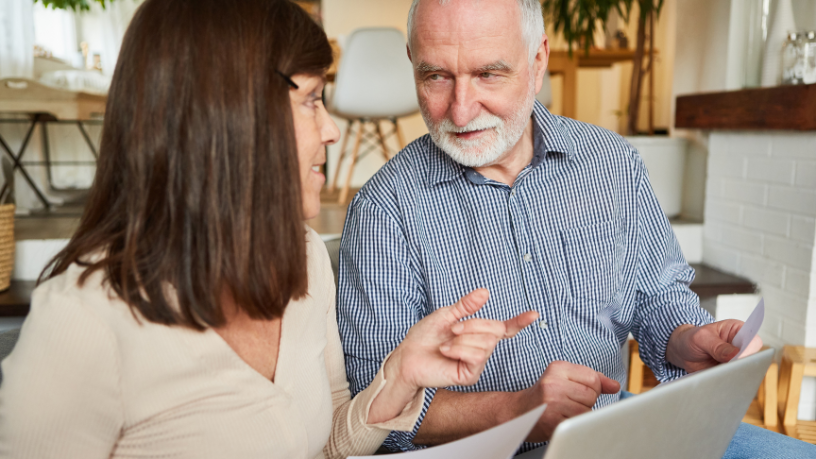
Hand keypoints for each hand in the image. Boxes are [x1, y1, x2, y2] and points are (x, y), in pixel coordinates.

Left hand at [390, 288, 538, 389]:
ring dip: (462, 338)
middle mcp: (480, 348)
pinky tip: (446, 351)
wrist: (407, 357)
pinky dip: (459, 349)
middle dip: (473, 325)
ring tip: (446, 342)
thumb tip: (485, 293)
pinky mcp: (470, 375)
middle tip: (452, 329)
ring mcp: (476, 363)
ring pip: (486, 343)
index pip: (503, 328)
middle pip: (494, 330)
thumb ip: (466, 306)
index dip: (519, 321)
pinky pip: (476, 356)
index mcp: (476, 333)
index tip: (534, 314)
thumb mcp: (445, 315)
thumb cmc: (424, 338)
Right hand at [511, 361, 619, 441]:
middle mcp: (553, 382)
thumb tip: (614, 385)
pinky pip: (578, 423)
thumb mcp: (563, 379)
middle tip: (567, 403)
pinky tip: (561, 420)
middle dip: (585, 403)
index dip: (591, 389)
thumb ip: (591, 379)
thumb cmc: (542, 397)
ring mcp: (552, 402)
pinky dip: (574, 425)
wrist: (517, 413)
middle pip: (592, 395)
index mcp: (558, 368)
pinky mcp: (552, 420)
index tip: (577, 393)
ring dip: (580, 415)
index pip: (593, 378)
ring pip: (587, 410)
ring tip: (564, 412)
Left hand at [666, 320, 763, 372]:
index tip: (738, 359)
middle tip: (727, 370)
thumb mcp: (701, 338)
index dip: (749, 351)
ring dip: (733, 375)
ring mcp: (737, 361)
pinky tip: (716, 380)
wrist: (683, 351)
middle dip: (741, 366)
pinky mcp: (731, 372)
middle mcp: (741, 346)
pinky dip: (727, 381)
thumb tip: (735, 354)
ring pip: (744, 371)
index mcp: (738, 330)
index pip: (753, 341)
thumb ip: (717, 346)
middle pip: (752, 358)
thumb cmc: (693, 338)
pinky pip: (734, 379)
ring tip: (717, 374)